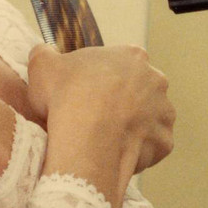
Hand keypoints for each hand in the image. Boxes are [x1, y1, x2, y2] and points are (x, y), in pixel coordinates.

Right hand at [27, 44, 174, 207]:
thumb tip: (44, 52)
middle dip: (120, 103)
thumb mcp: (43, 66)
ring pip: (148, 120)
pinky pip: (151, 147)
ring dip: (131, 128)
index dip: (100, 81)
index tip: (84, 95)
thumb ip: (45, 54)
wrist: (87, 137)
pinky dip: (137, 152)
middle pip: (138, 92)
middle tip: (94, 119)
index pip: (119, 66)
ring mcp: (164, 111)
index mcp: (132, 56)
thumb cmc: (67, 96)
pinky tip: (115, 155)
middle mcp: (156, 80)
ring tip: (104, 140)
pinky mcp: (165, 141)